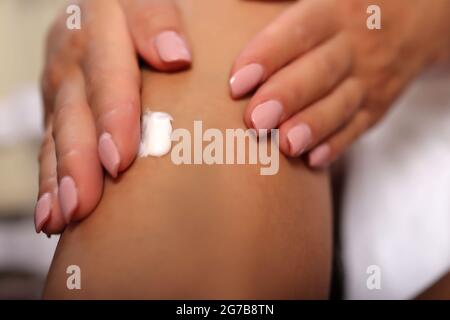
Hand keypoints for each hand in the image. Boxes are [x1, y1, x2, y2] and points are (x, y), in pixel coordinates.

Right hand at [36, 0, 191, 233]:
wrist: (104, 14)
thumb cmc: (146, 15)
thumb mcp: (148, 2)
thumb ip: (156, 19)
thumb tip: (175, 56)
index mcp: (100, 20)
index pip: (107, 65)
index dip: (114, 110)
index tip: (119, 155)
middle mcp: (74, 54)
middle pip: (77, 107)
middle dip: (82, 155)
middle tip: (88, 198)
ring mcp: (62, 86)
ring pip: (59, 133)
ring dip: (62, 177)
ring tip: (69, 214)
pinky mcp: (57, 110)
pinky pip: (49, 147)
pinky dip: (51, 183)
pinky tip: (54, 217)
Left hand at [230, 0, 449, 167]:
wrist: (413, 17)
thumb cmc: (349, 6)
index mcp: (334, 10)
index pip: (299, 31)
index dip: (267, 56)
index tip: (237, 82)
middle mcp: (355, 45)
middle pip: (320, 72)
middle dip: (287, 97)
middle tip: (255, 121)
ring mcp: (370, 78)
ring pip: (340, 105)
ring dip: (313, 126)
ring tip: (286, 145)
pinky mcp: (377, 105)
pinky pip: (359, 126)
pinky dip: (337, 144)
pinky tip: (313, 159)